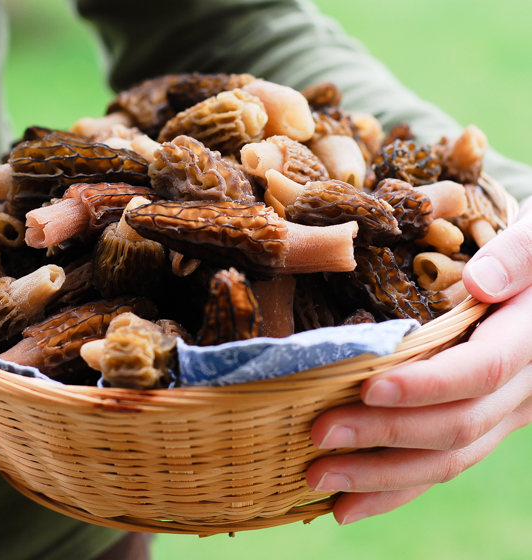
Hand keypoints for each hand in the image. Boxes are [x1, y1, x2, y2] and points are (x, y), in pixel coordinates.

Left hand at [306, 197, 531, 524]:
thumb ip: (517, 257)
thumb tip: (483, 283)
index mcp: (528, 340)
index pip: (480, 371)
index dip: (425, 385)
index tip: (367, 387)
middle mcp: (522, 389)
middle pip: (456, 426)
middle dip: (386, 436)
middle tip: (320, 436)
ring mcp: (503, 416)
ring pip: (450, 461)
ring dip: (382, 479)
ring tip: (321, 482)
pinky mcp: (481, 427)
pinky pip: (443, 466)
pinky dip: (396, 489)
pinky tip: (350, 503)